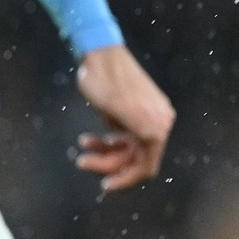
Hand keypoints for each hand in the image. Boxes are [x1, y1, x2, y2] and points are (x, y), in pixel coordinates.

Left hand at [73, 44, 174, 191]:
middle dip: (108, 162)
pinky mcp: (133, 114)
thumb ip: (138, 125)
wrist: (98, 53)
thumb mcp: (117, 106)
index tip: (105, 185)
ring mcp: (146, 118)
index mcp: (157, 124)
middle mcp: (157, 123)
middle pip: (134, 159)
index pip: (146, 166)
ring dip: (104, 152)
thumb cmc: (104, 79)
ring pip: (126, 149)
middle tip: (81, 160)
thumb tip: (155, 138)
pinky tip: (88, 139)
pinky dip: (106, 141)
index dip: (126, 179)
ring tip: (82, 145)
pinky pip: (122, 137)